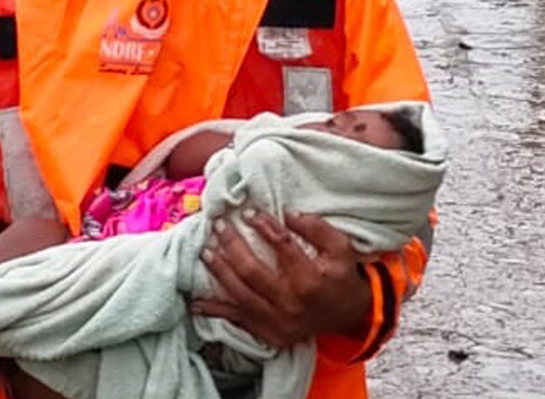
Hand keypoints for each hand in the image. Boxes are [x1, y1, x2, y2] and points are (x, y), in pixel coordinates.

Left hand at [189, 211, 373, 347]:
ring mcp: (277, 320)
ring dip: (219, 271)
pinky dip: (214, 311)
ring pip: (240, 294)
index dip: (263, 226)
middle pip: (252, 270)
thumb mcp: (341, 248)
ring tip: (206, 250)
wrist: (348, 316)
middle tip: (218, 226)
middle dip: (231, 245)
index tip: (248, 212)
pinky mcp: (268, 332)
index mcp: (310, 279)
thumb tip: (288, 214)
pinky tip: (196, 302)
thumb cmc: (341, 277)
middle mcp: (291, 302)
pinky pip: (236, 320)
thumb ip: (317, 228)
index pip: (281, 246)